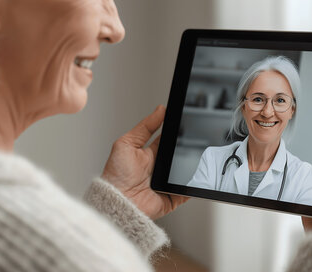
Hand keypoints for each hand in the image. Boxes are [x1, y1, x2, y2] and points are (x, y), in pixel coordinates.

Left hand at [101, 105, 188, 219]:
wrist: (118, 202)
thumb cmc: (116, 176)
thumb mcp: (126, 143)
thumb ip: (144, 127)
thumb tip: (160, 110)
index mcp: (149, 153)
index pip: (166, 138)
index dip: (175, 129)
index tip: (184, 119)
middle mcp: (158, 167)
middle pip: (178, 153)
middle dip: (185, 147)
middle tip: (190, 139)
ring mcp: (167, 182)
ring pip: (186, 170)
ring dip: (190, 165)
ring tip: (192, 158)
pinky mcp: (172, 197)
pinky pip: (188, 190)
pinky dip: (193, 185)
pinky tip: (196, 177)